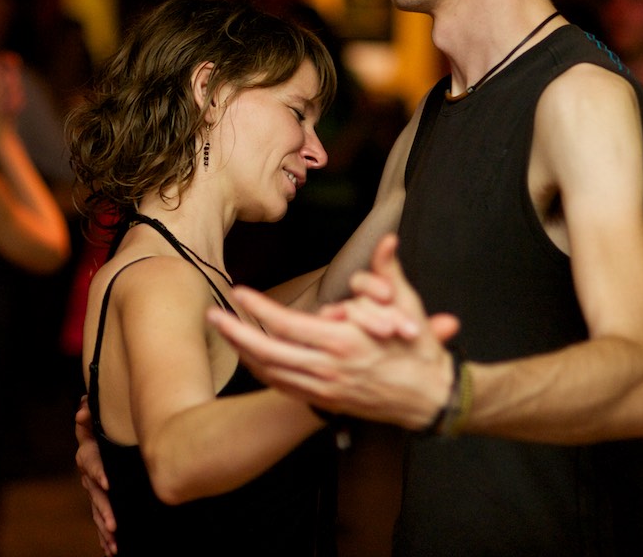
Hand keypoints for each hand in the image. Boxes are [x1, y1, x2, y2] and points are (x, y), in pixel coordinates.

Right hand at [74, 396, 116, 554]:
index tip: (107, 483)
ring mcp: (93, 489)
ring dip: (104, 526)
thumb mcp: (98, 418)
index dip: (97, 471)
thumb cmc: (106, 424)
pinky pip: (100, 519)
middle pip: (94, 494)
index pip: (90, 462)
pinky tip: (111, 549)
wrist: (112, 434)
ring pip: (97, 510)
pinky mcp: (101, 501)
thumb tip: (82, 410)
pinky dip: (104, 536)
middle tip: (113, 524)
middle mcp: (88, 474)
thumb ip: (90, 413)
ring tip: (114, 542)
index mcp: (89, 452)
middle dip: (103, 510)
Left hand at [211, 235, 459, 429]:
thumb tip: (388, 239)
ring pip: (272, 373)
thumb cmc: (419, 350)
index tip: (239, 293)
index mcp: (345, 342)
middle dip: (236, 333)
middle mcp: (330, 368)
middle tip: (212, 316)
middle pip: (269, 352)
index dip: (260, 310)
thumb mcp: (407, 307)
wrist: (430, 399)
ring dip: (245, 353)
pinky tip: (253, 359)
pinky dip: (264, 373)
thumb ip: (389, 271)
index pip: (289, 325)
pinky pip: (285, 388)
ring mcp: (326, 389)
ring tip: (225, 333)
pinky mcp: (327, 402)